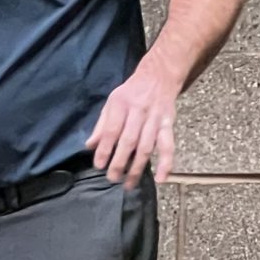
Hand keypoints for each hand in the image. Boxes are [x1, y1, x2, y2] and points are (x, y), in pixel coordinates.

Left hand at [86, 67, 181, 188]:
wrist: (159, 75)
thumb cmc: (131, 92)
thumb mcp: (112, 102)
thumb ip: (101, 125)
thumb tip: (90, 146)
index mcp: (121, 105)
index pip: (111, 131)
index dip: (104, 149)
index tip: (98, 166)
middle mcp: (139, 113)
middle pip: (129, 141)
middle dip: (120, 162)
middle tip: (112, 178)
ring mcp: (155, 120)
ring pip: (147, 147)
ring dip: (138, 167)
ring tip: (129, 184)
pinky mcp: (169, 125)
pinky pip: (169, 146)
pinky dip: (167, 163)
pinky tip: (162, 178)